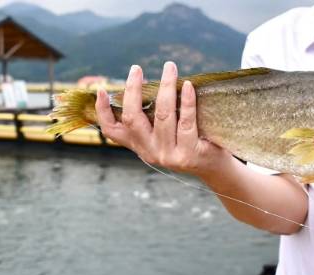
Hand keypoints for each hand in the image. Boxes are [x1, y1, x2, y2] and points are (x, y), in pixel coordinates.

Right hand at [94, 62, 230, 177]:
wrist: (213, 168)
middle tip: (136, 69)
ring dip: (165, 87)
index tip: (100, 90)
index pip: (112, 131)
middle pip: (133, 118)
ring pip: (162, 116)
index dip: (102, 111)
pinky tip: (188, 86)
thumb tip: (144, 84)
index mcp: (140, 145)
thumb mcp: (165, 134)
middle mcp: (150, 152)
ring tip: (169, 67)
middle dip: (133, 90)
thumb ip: (152, 118)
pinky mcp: (189, 154)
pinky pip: (186, 122)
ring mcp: (168, 155)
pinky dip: (187, 101)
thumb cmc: (189, 142)